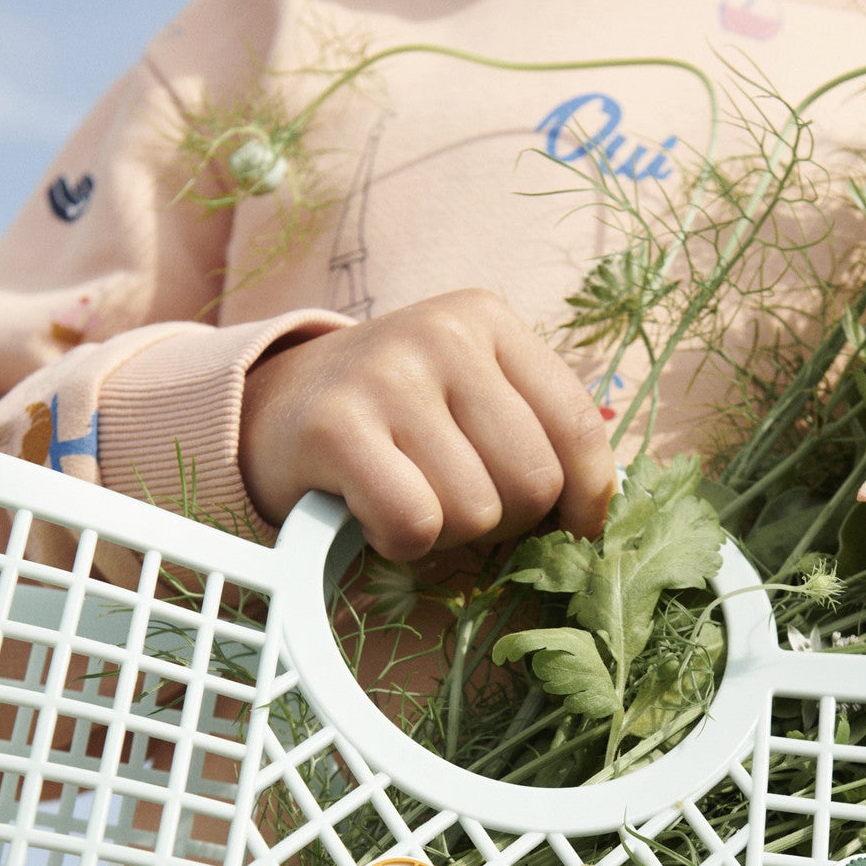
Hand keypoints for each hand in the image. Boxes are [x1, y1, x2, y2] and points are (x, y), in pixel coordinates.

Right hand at [239, 289, 614, 559]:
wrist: (269, 410)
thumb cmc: (393, 422)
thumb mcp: (470, 400)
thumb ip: (536, 438)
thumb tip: (595, 522)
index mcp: (490, 321)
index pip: (579, 430)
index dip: (587, 501)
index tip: (571, 531)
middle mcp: (443, 334)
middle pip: (532, 483)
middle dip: (503, 523)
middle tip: (457, 508)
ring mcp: (388, 374)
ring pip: (475, 512)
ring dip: (447, 537)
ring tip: (410, 501)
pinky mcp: (338, 426)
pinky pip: (415, 524)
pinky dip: (401, 544)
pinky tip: (375, 517)